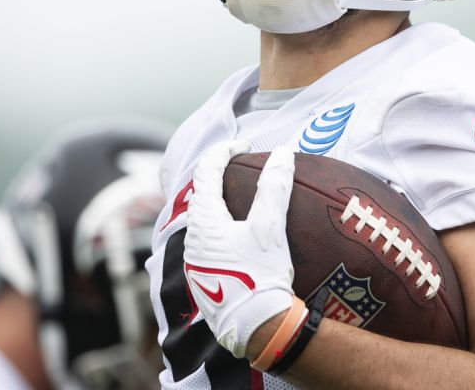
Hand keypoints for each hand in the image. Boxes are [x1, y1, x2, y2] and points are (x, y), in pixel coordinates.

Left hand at [183, 140, 296, 357]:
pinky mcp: (203, 278)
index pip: (206, 172)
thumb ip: (274, 187)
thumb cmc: (260, 275)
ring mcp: (195, 261)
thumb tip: (282, 153)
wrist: (255, 328)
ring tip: (244, 200)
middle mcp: (193, 239)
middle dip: (220, 177)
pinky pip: (208, 242)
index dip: (224, 152)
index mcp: (204, 221)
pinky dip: (221, 228)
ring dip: (220, 204)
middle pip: (201, 196)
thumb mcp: (269, 228)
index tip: (245, 147)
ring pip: (203, 220)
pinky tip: (239, 236)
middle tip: (243, 169)